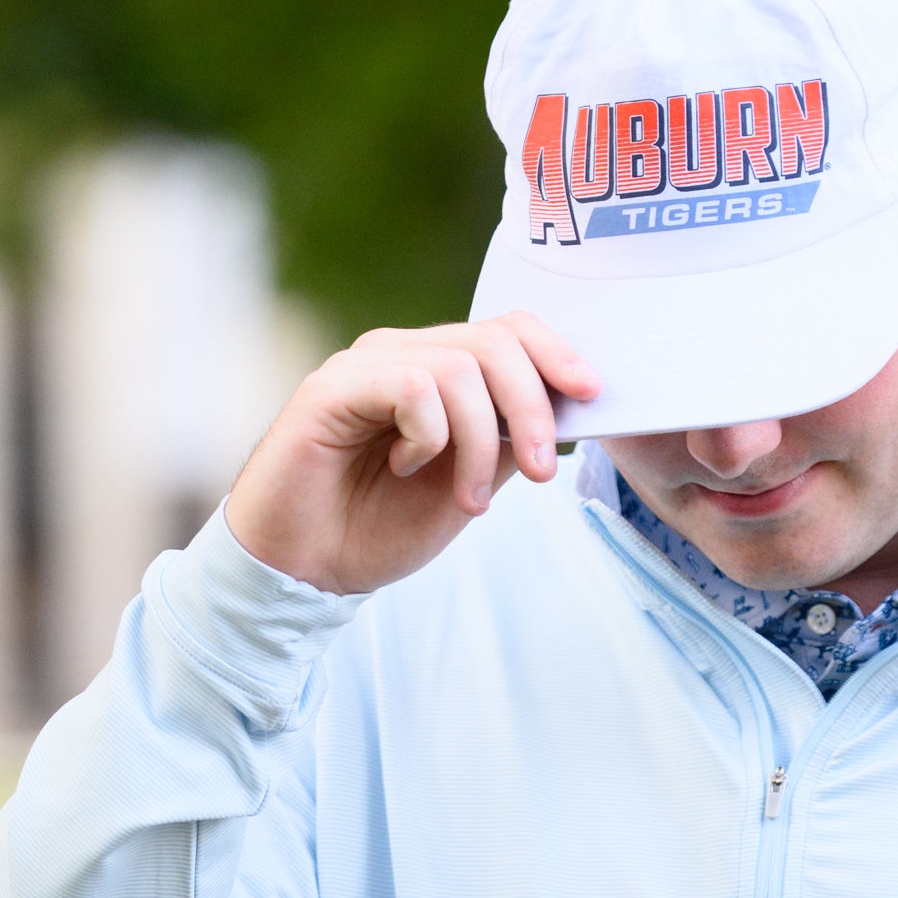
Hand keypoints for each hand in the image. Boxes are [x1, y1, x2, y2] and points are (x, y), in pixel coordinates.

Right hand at [224, 313, 600, 594]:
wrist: (303, 569)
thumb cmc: (376, 526)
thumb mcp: (468, 484)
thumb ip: (507, 441)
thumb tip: (565, 410)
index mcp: (436, 368)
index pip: (509, 329)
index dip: (556, 353)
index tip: (593, 396)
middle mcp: (402, 353)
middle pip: (496, 342)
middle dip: (534, 409)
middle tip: (540, 472)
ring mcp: (365, 365)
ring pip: (460, 368)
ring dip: (480, 442)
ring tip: (465, 498)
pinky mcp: (331, 387)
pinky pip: (414, 385)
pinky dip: (428, 436)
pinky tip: (402, 466)